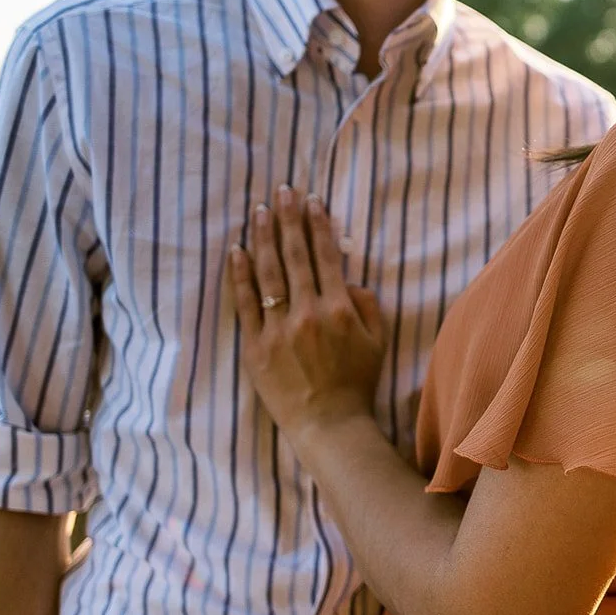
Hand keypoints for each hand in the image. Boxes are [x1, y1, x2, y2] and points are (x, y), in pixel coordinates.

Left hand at [228, 187, 385, 440]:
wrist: (328, 424)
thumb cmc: (356, 383)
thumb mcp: (378, 342)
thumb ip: (367, 306)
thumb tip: (350, 279)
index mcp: (339, 310)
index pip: (326, 256)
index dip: (318, 225)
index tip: (311, 200)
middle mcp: (307, 313)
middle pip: (294, 256)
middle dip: (289, 219)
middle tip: (282, 190)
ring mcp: (277, 329)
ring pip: (267, 273)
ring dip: (264, 237)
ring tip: (260, 210)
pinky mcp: (254, 345)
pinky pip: (244, 303)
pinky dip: (240, 275)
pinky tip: (237, 250)